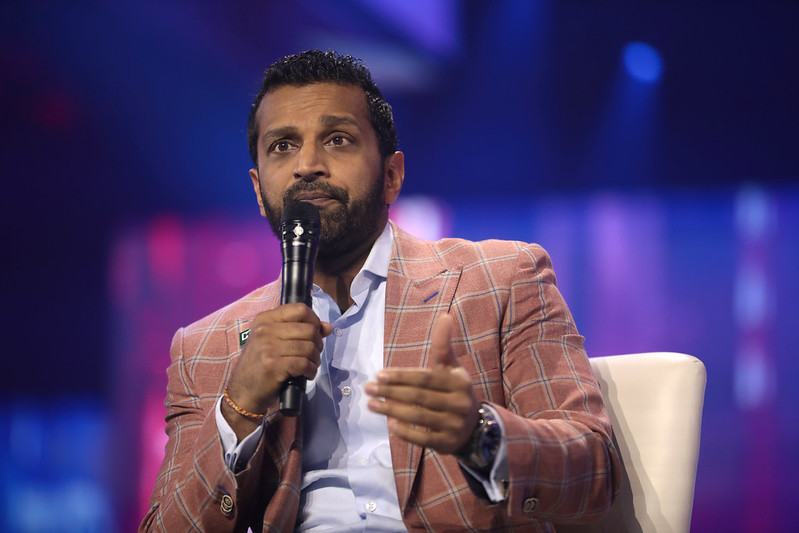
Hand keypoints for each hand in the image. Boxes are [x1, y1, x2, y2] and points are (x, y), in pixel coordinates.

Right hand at [223, 303, 331, 435]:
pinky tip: (306, 374)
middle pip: (308, 329)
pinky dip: (310, 370)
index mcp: (265, 319)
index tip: (316, 333)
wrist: (243, 391)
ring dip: (315, 359)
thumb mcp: (274, 341)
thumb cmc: (260, 364)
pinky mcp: (274, 366)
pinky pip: (304, 363)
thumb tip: (327, 327)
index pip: (300, 309)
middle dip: (318, 343)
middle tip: (313, 354)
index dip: (314, 320)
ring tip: (310, 365)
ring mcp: (268, 348)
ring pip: (309, 347)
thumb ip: (299, 330)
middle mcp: (265, 330)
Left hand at [366, 314, 478, 454]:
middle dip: (390, 392)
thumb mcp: (451, 368)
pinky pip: (423, 439)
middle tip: (368, 388)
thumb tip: (445, 315)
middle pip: (418, 397)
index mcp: (459, 381)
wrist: (474, 427)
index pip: (424, 378)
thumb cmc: (455, 391)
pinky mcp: (447, 443)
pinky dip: (406, 432)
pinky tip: (389, 425)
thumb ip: (444, 346)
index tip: (379, 374)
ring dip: (391, 411)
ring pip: (418, 417)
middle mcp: (459, 403)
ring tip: (372, 405)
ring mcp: (454, 425)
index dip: (401, 376)